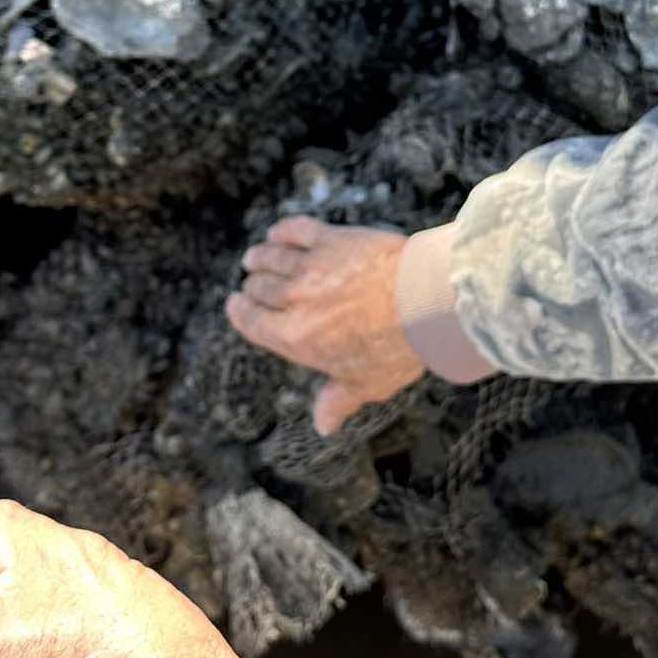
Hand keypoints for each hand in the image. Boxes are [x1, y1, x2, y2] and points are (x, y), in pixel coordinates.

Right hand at [224, 218, 425, 432]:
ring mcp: (311, 266)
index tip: (234, 304)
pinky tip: (278, 232)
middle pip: (261, 287)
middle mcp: (295, 300)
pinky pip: (297, 230)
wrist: (423, 301)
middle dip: (254, 285)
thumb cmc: (396, 348)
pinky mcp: (331, 239)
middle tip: (252, 281)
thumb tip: (323, 427)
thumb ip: (337, 402)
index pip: (252, 322)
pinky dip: (283, 231)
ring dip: (260, 256)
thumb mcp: (365, 384)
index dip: (239, 311)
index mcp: (294, 338)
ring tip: (254, 256)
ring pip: (271, 256)